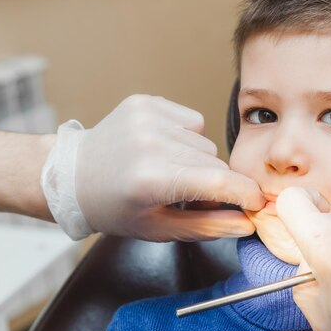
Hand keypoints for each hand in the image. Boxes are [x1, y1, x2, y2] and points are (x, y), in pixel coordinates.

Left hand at [43, 94, 264, 240]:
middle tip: (191, 195)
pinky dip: (187, 137)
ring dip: (198, 159)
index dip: (246, 194)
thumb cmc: (115, 208)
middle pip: (215, 161)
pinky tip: (164, 148)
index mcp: (151, 179)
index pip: (219, 181)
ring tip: (171, 170)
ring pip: (206, 142)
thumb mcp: (159, 228)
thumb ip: (208, 226)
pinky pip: (191, 121)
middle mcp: (150, 143)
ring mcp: (147, 117)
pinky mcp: (146, 102)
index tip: (257, 203)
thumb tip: (247, 223)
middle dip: (215, 182)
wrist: (73, 175)